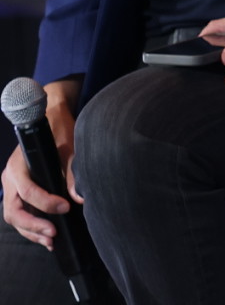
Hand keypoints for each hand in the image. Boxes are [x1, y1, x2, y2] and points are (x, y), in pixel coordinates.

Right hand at [2, 79, 81, 249]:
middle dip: (33, 225)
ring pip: (14, 216)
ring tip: (51, 241)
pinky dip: (32, 226)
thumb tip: (80, 198)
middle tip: (53, 234)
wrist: (49, 117)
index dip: (46, 203)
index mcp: (18, 166)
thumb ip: (72, 171)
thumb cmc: (59, 130)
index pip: (28, 192)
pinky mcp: (19, 192)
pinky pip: (21, 213)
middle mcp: (10, 178)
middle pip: (14, 211)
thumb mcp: (68, 147)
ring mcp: (12, 186)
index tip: (66, 207)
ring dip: (31, 231)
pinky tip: (47, 236)